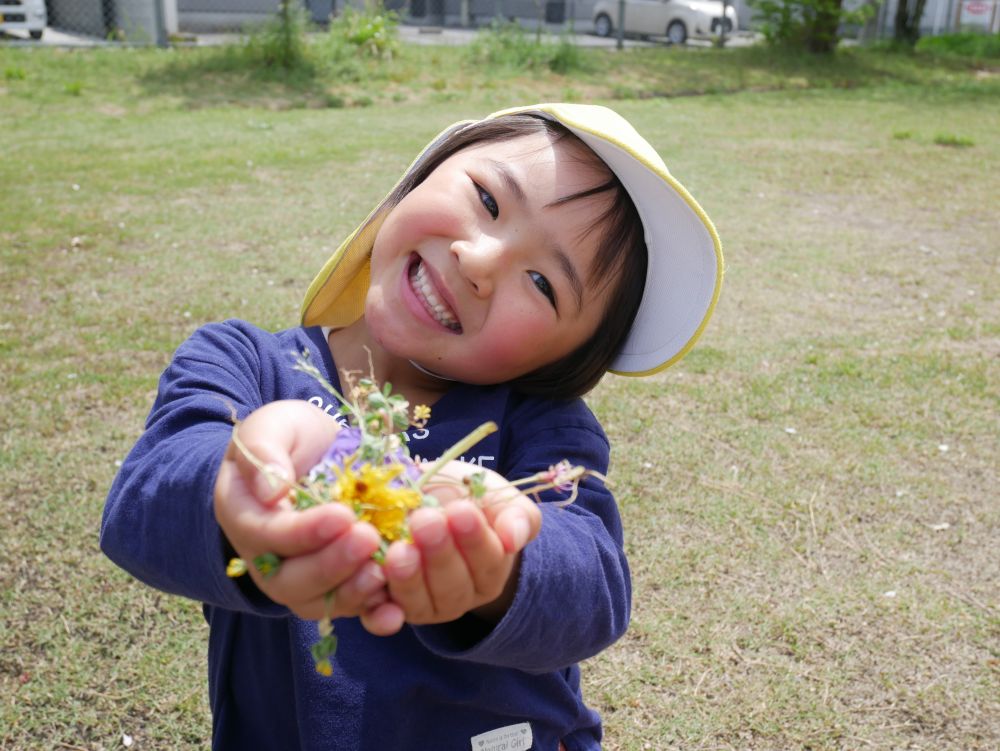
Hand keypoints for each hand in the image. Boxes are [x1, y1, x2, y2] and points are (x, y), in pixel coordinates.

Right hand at [214, 400, 402, 631]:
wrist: (318, 452)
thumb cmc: (291, 436)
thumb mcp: (272, 426)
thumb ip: (264, 451)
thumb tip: (271, 490)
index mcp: (246, 516)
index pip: (268, 535)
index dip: (304, 532)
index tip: (342, 515)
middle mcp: (268, 558)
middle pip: (291, 581)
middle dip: (331, 565)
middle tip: (367, 539)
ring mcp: (303, 577)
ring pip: (319, 603)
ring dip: (351, 592)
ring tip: (382, 571)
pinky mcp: (338, 583)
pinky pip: (350, 607)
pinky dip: (372, 612)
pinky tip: (395, 609)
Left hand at [374, 462, 541, 628]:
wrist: (429, 501)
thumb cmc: (468, 498)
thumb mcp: (498, 499)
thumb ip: (516, 517)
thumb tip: (513, 539)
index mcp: (490, 571)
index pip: (488, 561)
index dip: (474, 538)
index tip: (461, 511)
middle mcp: (459, 596)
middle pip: (452, 585)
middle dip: (438, 554)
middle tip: (426, 522)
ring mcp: (423, 605)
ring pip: (418, 602)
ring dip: (408, 577)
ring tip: (398, 549)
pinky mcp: (388, 607)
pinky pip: (380, 615)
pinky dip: (376, 607)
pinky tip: (372, 581)